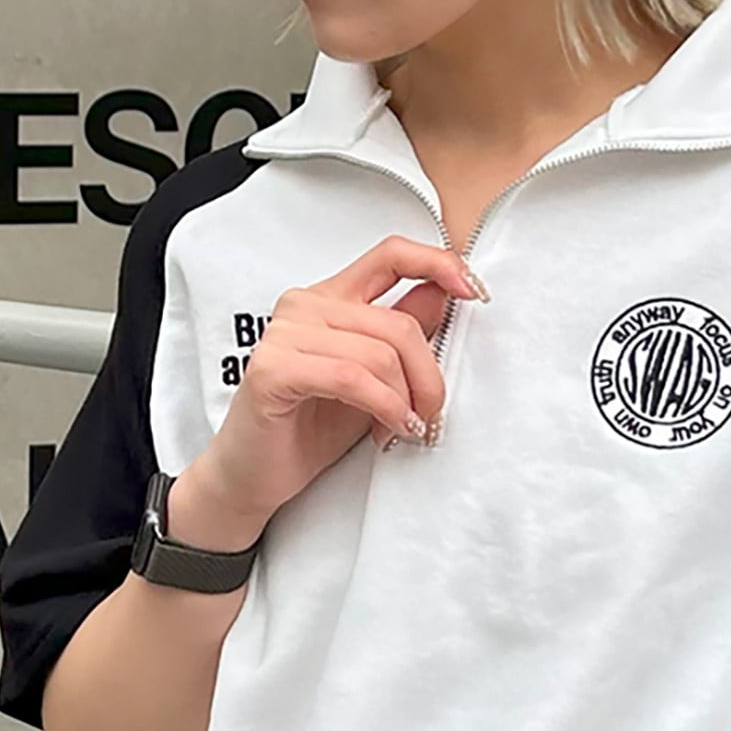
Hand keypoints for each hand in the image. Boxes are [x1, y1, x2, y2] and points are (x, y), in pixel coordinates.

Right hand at [196, 234, 487, 530]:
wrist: (256, 475)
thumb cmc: (309, 428)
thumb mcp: (375, 380)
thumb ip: (402, 335)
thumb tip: (445, 294)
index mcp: (330, 298)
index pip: (390, 255)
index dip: (438, 263)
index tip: (474, 290)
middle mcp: (305, 305)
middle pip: (398, 324)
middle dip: (428, 378)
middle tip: (430, 416)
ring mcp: (285, 333)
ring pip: (380, 354)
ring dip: (406, 401)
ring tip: (402, 429)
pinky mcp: (275, 369)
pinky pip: (353, 378)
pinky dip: (382, 408)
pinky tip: (385, 432)